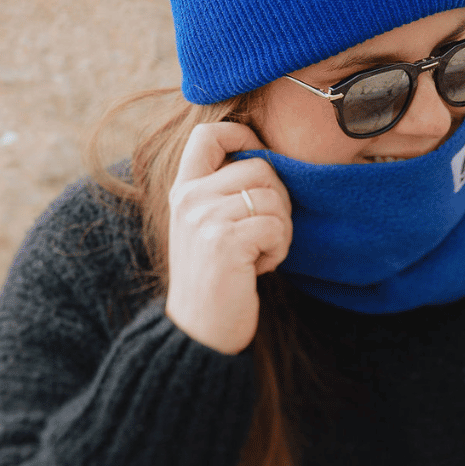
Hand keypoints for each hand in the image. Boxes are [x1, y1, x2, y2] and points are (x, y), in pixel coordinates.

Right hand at [165, 121, 292, 353]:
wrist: (200, 332)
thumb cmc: (217, 276)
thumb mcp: (209, 225)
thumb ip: (225, 190)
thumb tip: (268, 155)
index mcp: (184, 189)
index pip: (207, 134)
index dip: (243, 134)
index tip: (259, 156)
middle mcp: (189, 198)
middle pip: (260, 167)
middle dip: (278, 200)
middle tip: (264, 234)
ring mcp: (204, 218)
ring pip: (273, 198)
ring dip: (280, 230)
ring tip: (258, 254)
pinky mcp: (224, 242)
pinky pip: (276, 226)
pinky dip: (278, 250)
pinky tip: (258, 269)